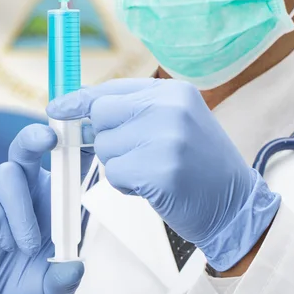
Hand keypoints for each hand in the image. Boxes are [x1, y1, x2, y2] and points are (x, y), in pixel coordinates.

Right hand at [0, 123, 93, 293]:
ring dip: (20, 209)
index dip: (76, 141)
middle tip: (49, 138)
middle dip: (38, 135)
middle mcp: (27, 190)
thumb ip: (64, 280)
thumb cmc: (28, 290)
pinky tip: (3, 243)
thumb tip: (74, 266)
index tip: (86, 130)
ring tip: (25, 246)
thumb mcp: (53, 291)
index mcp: (54, 197)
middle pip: (28, 146)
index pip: (67, 161)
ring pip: (7, 172)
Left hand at [46, 78, 280, 271]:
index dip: (81, 99)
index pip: (112, 87)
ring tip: (152, 170)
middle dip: (107, 138)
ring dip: (119, 164)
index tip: (57, 107)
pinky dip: (126, 185)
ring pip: (105, 146)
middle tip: (134, 153)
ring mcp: (167, 138)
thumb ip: (134, 110)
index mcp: (173, 91)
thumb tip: (80, 106)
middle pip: (102, 114)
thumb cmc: (198, 164)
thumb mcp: (174, 122)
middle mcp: (170, 107)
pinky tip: (153, 186)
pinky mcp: (161, 171)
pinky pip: (114, 174)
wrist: (236, 205)